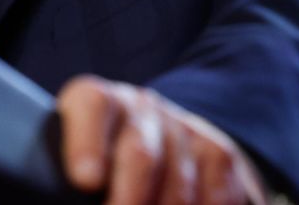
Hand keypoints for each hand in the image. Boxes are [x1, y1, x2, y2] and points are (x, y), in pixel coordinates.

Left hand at [55, 74, 270, 204]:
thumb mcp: (80, 160)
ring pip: (179, 185)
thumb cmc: (102, 161)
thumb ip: (80, 172)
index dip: (88, 143)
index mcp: (98, 102)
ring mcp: (183, 129)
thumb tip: (79, 187)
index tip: (85, 180)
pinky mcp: (219, 155)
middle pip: (140, 153)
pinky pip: (217, 196)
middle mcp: (142, 109)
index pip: (93, 105)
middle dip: (129, 199)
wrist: (160, 141)